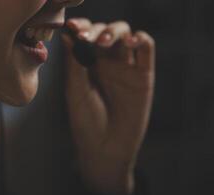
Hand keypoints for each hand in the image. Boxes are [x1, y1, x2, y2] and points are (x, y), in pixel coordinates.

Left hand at [62, 18, 154, 194]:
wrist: (105, 148)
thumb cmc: (85, 122)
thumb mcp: (76, 91)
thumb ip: (74, 63)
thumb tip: (66, 34)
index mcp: (87, 63)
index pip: (86, 36)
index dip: (80, 27)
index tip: (72, 26)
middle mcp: (106, 61)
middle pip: (105, 31)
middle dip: (96, 29)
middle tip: (86, 36)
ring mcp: (126, 67)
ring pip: (125, 35)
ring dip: (115, 31)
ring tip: (104, 40)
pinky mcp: (144, 76)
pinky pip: (146, 50)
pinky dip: (141, 39)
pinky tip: (132, 40)